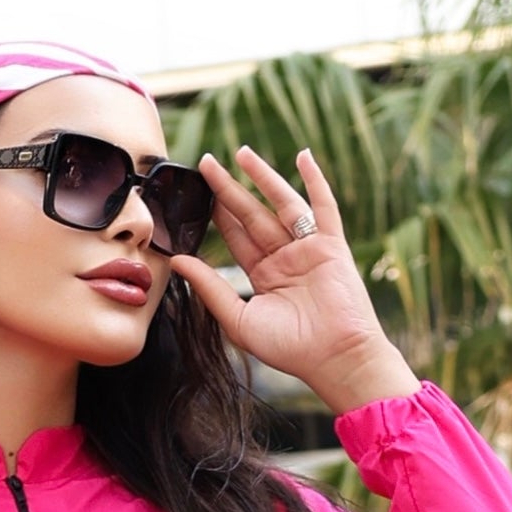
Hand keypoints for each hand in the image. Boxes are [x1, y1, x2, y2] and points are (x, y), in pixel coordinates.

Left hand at [178, 145, 417, 415]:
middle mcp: (285, 258)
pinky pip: (323, 207)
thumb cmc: (290, 349)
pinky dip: (315, 181)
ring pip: (282, 204)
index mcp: (264, 276)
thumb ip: (210, 288)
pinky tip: (303, 157)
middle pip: (253, 215)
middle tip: (207, 162)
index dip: (217, 214)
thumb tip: (177, 260)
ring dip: (263, 177)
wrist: (335, 358)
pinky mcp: (331, 245)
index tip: (196, 192)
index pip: (236, 237)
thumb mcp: (239, 319)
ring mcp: (308, 249)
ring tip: (241, 152)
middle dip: (229, 189)